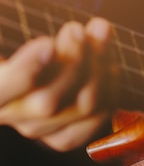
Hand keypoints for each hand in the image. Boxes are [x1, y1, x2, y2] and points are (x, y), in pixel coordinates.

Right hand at [0, 18, 111, 150]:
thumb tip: (62, 32)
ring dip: (99, 67)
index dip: (27, 70)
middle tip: (78, 29)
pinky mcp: (64, 136)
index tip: (48, 43)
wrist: (29, 67)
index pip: (2, 89)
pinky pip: (97, 120)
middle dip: (72, 60)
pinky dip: (111, 89)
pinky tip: (109, 65)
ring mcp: (39, 129)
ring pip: (81, 107)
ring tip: (100, 32)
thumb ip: (18, 30)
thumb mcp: (7, 33)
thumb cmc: (18, 46)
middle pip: (47, 102)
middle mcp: (10, 115)